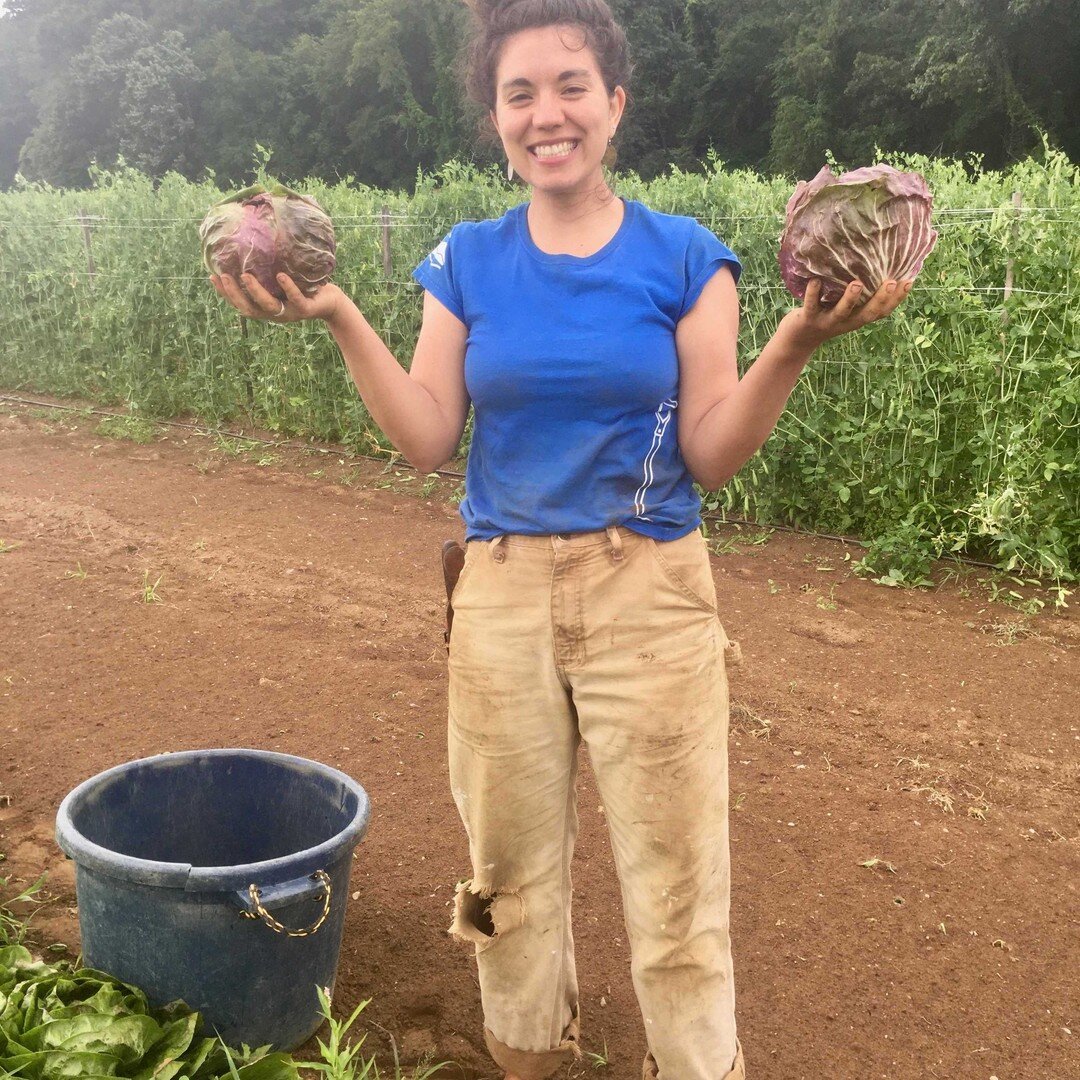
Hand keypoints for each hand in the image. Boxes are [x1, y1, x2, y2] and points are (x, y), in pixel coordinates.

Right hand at [209, 271, 343, 324]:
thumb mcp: (282, 281)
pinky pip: (295, 298)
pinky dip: (288, 288)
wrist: (330, 302)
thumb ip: (267, 273)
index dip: (225, 294)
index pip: (241, 304)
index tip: (212, 277)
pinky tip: (281, 276)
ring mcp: (290, 313)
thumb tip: (251, 249)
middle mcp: (275, 313)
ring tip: (245, 276)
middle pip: (249, 309)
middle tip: (224, 276)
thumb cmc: (304, 289)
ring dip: (255, 292)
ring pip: (268, 306)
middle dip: (234, 294)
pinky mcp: (305, 309)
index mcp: (266, 308)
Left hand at [782, 278, 912, 352]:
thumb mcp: (844, 306)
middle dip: (881, 299)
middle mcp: (846, 322)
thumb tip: (873, 262)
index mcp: (857, 317)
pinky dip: (812, 293)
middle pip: (867, 314)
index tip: (910, 281)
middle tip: (893, 282)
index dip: (897, 299)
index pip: (882, 311)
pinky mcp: (808, 319)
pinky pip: (811, 305)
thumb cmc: (825, 314)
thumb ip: (858, 291)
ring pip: (842, 312)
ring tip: (857, 284)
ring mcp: (827, 321)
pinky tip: (815, 280)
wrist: (797, 339)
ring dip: (850, 299)